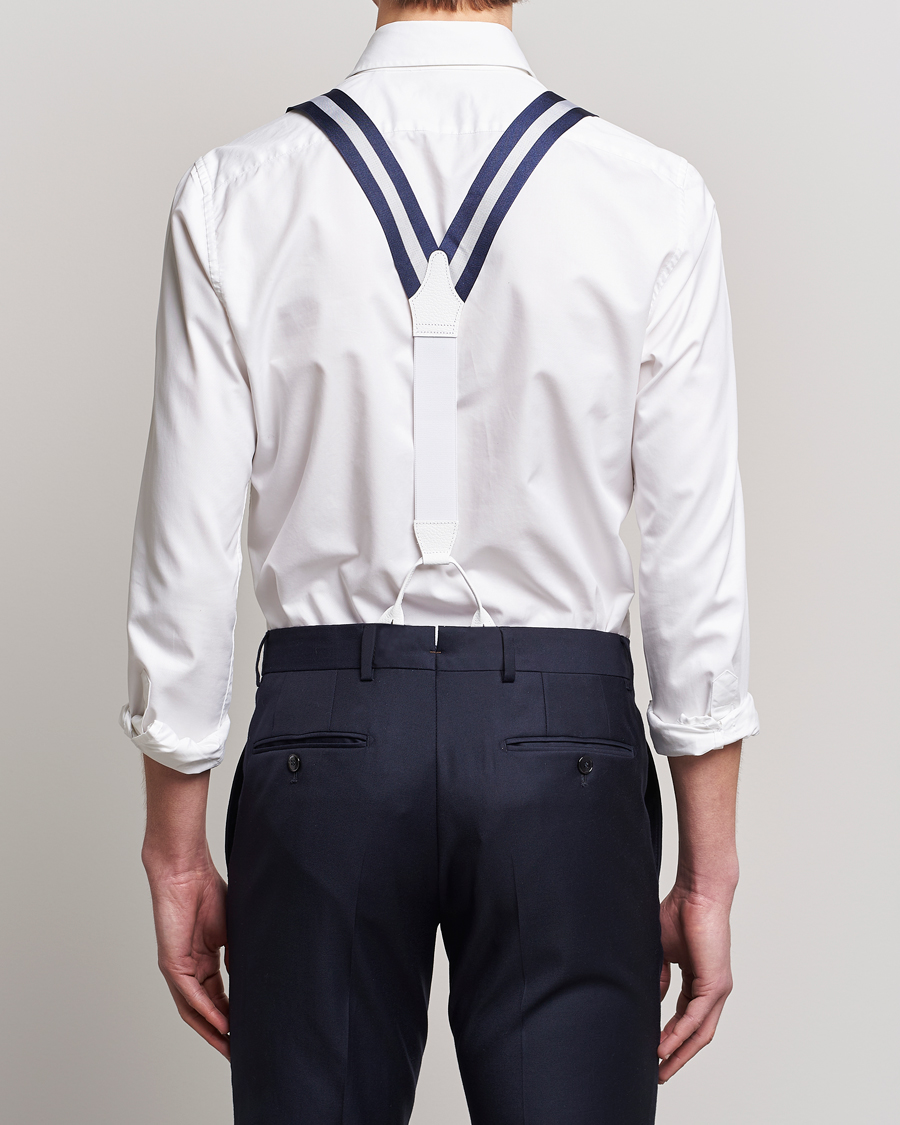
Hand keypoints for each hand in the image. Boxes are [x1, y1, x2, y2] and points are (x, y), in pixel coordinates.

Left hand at [146, 857, 230, 1057]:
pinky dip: (207, 1011)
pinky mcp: (172, 963)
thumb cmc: (208, 890)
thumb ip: (236, 956)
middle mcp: (188, 968)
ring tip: (232, 1048)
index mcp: (202, 960)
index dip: (233, 1016)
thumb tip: (249, 981)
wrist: (187, 870)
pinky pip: (190, 995)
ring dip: (213, 1031)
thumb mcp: (231, 930)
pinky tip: (223, 1024)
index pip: (218, 997)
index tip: (249, 1031)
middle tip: (240, 1052)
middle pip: (205, 1010)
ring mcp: (178, 968)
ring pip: (194, 1009)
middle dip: (223, 1033)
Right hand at [657, 885, 733, 1082]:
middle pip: (698, 1033)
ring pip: (700, 1031)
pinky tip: (665, 1045)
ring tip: (662, 1067)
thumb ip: (660, 976)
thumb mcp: (663, 950)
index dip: (671, 1037)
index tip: (654, 1052)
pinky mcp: (716, 983)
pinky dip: (680, 1033)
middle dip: (678, 1055)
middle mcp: (713, 989)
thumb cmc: (680, 912)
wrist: (697, 892)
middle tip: (661, 1073)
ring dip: (680, 1052)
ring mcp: (717, 988)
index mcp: (700, 980)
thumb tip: (653, 999)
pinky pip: (696, 1017)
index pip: (687, 1017)